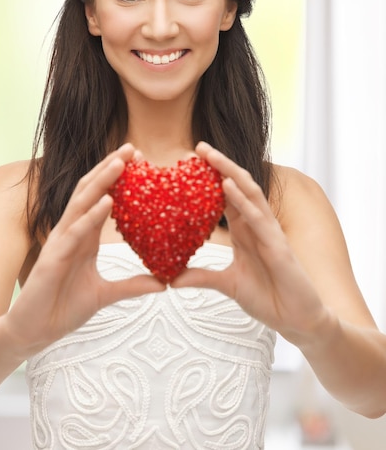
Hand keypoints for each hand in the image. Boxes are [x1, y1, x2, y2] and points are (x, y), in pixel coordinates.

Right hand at [2, 144, 164, 356]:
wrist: (33, 332)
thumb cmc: (62, 308)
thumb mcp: (105, 294)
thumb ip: (132, 285)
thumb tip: (163, 283)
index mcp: (84, 237)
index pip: (102, 198)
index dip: (118, 178)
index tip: (140, 160)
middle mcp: (72, 232)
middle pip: (92, 191)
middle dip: (111, 168)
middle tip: (133, 148)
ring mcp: (61, 242)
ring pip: (82, 203)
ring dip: (101, 181)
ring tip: (121, 161)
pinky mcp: (53, 257)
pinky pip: (75, 232)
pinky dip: (91, 215)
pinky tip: (107, 201)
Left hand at [171, 142, 329, 344]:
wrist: (296, 321)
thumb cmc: (267, 298)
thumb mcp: (227, 285)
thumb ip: (201, 277)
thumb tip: (170, 279)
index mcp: (244, 230)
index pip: (225, 196)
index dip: (209, 178)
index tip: (187, 162)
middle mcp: (256, 225)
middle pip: (237, 186)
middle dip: (219, 165)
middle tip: (198, 147)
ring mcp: (268, 232)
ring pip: (249, 193)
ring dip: (230, 172)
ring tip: (210, 155)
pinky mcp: (278, 245)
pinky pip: (258, 217)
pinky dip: (242, 200)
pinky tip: (227, 186)